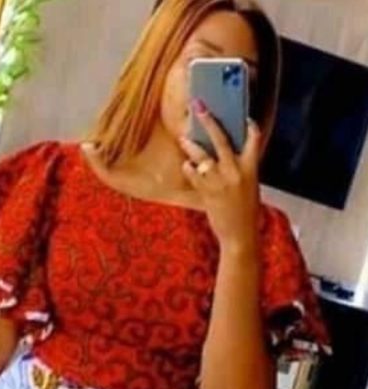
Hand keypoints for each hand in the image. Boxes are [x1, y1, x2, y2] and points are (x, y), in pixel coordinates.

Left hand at [180, 100, 261, 251]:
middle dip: (209, 121)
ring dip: (191, 145)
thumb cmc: (245, 210)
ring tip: (184, 139)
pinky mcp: (206, 191)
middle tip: (198, 106)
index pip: (253, 139)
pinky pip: (193, 173)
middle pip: (221, 139)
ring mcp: (219, 181)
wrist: (239, 234)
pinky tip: (187, 166)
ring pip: (202, 156)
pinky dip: (188, 168)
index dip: (249, 126)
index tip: (244, 117)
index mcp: (251, 168)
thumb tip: (226, 153)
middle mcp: (235, 171)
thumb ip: (240, 167)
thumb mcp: (250, 185)